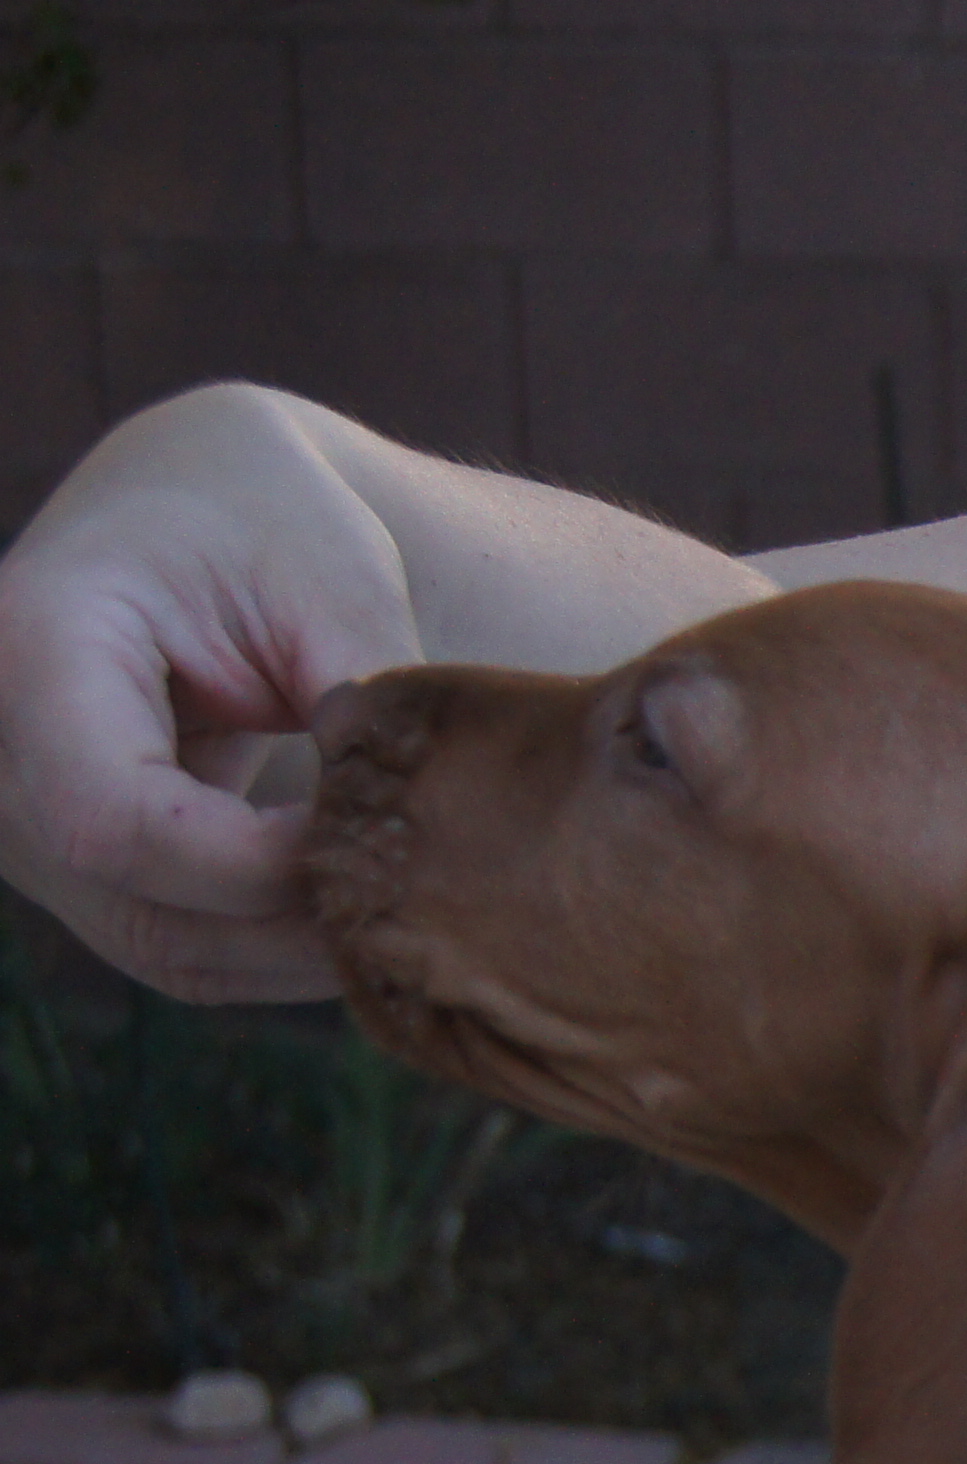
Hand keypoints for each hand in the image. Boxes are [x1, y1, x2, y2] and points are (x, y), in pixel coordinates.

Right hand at [0, 386, 425, 1003]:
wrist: (199, 511)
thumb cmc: (268, 521)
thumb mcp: (333, 579)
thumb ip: (367, 699)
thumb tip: (422, 828)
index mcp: (32, 646)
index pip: (113, 820)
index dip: (257, 866)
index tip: (377, 841)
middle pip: (142, 908)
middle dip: (301, 923)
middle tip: (428, 897)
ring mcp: (25, 821)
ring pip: (167, 951)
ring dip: (301, 952)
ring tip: (408, 901)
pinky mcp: (79, 865)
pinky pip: (182, 946)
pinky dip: (283, 947)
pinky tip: (363, 906)